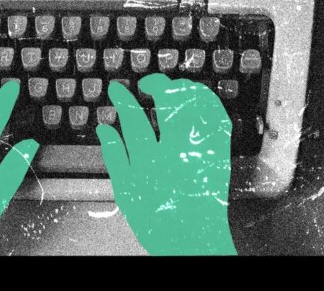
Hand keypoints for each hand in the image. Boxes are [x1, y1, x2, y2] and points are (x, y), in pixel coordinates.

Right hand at [96, 74, 235, 255]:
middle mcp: (178, 151)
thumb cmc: (157, 220)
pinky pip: (218, 117)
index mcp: (150, 160)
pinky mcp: (219, 153)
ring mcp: (202, 150)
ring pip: (197, 104)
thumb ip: (114, 156)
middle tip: (148, 83)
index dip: (123, 99)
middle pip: (170, 102)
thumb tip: (104, 128)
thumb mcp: (125, 192)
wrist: (193, 240)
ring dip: (184, 88)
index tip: (117, 89)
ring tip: (172, 87)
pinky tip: (197, 98)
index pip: (133, 118)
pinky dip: (208, 102)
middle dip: (157, 83)